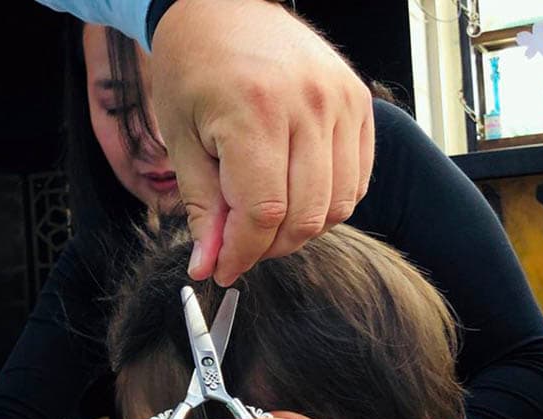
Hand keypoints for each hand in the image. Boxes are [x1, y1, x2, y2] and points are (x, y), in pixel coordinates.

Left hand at [150, 0, 374, 285]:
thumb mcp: (182, 140)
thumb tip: (209, 264)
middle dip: (268, 246)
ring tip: (264, 218)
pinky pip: (356, 179)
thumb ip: (202, 207)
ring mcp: (341, 101)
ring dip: (300, 228)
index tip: (221, 268)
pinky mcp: (360, 102)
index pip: (262, 212)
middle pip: (305, 216)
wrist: (221, 8)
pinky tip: (294, 194)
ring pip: (336, 205)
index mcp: (256, 110)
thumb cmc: (194, 68)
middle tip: (238, 246)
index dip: (242, 253)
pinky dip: (328, 202)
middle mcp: (309, 104)